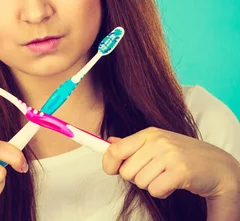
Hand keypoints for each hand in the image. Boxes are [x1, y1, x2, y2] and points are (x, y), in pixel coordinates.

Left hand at [102, 127, 239, 199]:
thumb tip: (109, 142)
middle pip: (126, 171)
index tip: (111, 170)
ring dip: (151, 185)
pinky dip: (162, 192)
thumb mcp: (157, 145)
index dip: (108, 163)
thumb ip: (132, 144)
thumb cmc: (183, 156)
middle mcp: (158, 141)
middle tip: (154, 174)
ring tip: (166, 177)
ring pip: (140, 182)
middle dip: (137, 178)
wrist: (218, 166)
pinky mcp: (180, 171)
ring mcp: (170, 155)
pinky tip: (173, 184)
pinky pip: (155, 190)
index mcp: (149, 133)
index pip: (115, 150)